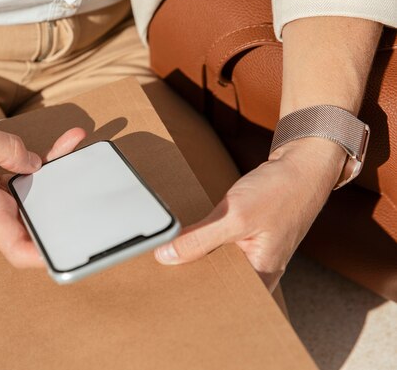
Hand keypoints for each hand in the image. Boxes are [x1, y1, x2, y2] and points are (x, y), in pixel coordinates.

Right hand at [0, 123, 85, 267]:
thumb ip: (5, 146)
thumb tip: (35, 162)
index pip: (19, 249)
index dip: (47, 256)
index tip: (71, 252)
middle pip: (39, 216)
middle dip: (67, 198)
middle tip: (87, 173)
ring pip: (33, 195)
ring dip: (57, 173)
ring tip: (75, 145)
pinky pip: (20, 181)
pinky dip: (38, 164)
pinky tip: (57, 147)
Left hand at [155, 138, 344, 290]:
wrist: (303, 165)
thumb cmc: (280, 191)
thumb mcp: (235, 216)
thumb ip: (199, 239)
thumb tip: (165, 256)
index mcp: (262, 276)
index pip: (220, 298)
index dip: (193, 294)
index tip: (165, 289)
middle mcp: (260, 272)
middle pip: (217, 282)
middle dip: (191, 276)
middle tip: (161, 272)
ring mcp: (255, 255)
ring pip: (218, 264)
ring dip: (196, 257)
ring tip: (168, 255)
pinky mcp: (248, 240)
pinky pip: (221, 249)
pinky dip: (205, 244)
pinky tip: (186, 240)